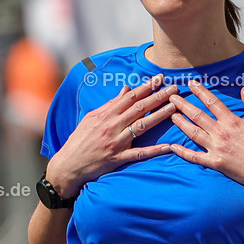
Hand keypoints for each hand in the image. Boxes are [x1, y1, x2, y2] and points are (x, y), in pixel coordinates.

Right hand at [46, 74, 177, 197]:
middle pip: (139, 108)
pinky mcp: (118, 158)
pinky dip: (154, 150)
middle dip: (158, 97)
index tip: (160, 78)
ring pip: (142, 126)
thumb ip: (110, 104)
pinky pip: (139, 154)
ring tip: (174, 107)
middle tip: (174, 88)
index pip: (130, 97)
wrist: (69, 164)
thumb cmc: (80, 140)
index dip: (146, 87)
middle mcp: (112, 126)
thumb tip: (126, 90)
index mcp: (106, 114)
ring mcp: (116, 142)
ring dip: (159, 115)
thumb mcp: (92, 118)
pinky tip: (168, 146)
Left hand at [168, 79, 243, 191]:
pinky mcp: (215, 163)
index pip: (212, 102)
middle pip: (198, 116)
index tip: (191, 84)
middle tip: (172, 97)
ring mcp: (216, 149)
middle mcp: (221, 133)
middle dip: (183, 105)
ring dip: (181, 123)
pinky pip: (195, 157)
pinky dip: (183, 152)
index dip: (200, 92)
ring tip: (171, 115)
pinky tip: (172, 147)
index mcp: (232, 121)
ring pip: (193, 133)